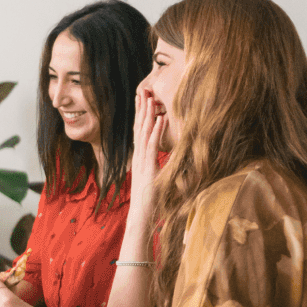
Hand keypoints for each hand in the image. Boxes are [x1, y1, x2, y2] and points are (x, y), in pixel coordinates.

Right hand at [130, 85, 165, 209]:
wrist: (141, 216)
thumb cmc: (149, 201)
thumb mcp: (156, 180)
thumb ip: (158, 168)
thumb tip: (167, 162)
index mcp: (141, 158)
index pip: (139, 132)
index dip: (141, 116)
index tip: (142, 100)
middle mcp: (139, 157)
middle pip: (139, 128)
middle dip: (141, 109)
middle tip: (143, 90)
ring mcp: (142, 162)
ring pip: (144, 133)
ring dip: (147, 115)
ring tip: (150, 99)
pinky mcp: (148, 168)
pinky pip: (152, 146)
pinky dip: (155, 132)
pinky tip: (159, 119)